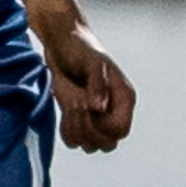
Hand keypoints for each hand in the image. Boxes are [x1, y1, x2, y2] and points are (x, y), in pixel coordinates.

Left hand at [37, 12, 140, 152]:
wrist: (62, 41)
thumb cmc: (80, 47)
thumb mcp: (91, 62)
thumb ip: (97, 84)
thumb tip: (99, 107)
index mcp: (124, 98)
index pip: (120, 131)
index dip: (102, 127)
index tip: (86, 106)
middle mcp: (113, 110)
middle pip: (107, 143)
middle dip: (88, 130)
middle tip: (75, 106)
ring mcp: (97, 116)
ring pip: (91, 145)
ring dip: (76, 131)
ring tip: (69, 107)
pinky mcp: (79, 118)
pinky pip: (76, 140)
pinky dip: (68, 131)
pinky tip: (64, 112)